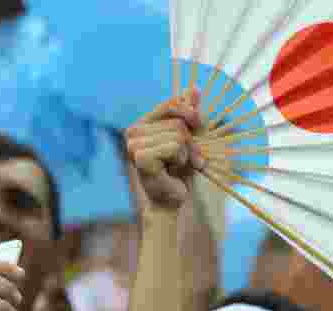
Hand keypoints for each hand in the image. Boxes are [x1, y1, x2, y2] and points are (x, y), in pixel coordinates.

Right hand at [125, 88, 204, 212]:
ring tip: (179, 167)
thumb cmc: (180, 171)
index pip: (172, 103)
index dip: (192, 115)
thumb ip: (190, 114)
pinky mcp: (139, 157)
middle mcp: (133, 130)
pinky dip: (182, 160)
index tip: (199, 129)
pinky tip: (172, 172)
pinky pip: (175, 147)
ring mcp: (133, 143)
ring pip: (179, 134)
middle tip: (188, 160)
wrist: (173, 200)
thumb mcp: (190, 139)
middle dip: (192, 143)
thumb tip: (194, 87)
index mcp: (142, 123)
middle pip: (179, 122)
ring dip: (188, 154)